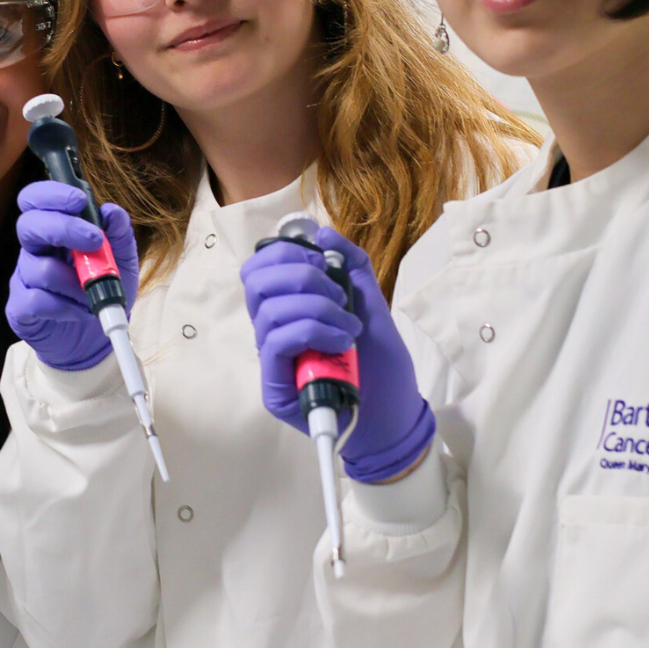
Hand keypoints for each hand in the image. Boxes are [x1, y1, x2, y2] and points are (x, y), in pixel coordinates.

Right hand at [7, 181, 139, 370]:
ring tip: (92, 293)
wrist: (95, 340)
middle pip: (28, 225)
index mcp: (55, 230)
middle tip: (94, 242)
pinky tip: (78, 311)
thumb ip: (118, 236)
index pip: (36, 200)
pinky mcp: (20, 309)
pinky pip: (36, 300)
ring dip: (75, 281)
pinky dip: (65, 307)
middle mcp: (34, 250)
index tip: (79, 200)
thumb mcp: (123, 262)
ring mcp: (23, 279)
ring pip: (39, 268)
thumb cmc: (103, 292)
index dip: (51, 194)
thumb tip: (112, 212)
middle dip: (64, 228)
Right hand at [241, 226, 434, 481]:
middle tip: (337, 293)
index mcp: (287, 306)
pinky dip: (313, 331)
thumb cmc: (380, 364)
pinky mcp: (275, 387)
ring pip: (269, 311)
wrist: (393, 416)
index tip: (322, 259)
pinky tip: (341, 341)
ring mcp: (272, 358)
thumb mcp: (372, 304)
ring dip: (317, 308)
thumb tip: (322, 231)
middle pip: (255, 281)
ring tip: (349, 325)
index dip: (284, 251)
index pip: (259, 266)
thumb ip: (351, 265)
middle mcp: (272, 329)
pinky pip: (276, 342)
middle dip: (301, 275)